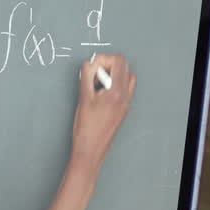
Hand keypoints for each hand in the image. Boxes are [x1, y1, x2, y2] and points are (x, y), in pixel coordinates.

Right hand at [70, 53, 136, 174]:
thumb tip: (89, 64)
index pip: (119, 61)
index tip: (91, 66)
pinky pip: (124, 89)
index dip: (103, 59)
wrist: (91, 150)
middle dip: (108, 65)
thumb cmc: (86, 129)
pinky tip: (99, 94)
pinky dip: (114, 85)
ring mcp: (126, 103)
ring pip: (125, 77)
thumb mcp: (83, 98)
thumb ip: (86, 77)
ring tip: (96, 85)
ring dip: (112, 74)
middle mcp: (126, 96)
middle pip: (124, 67)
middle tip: (93, 74)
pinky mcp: (123, 109)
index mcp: (118, 91)